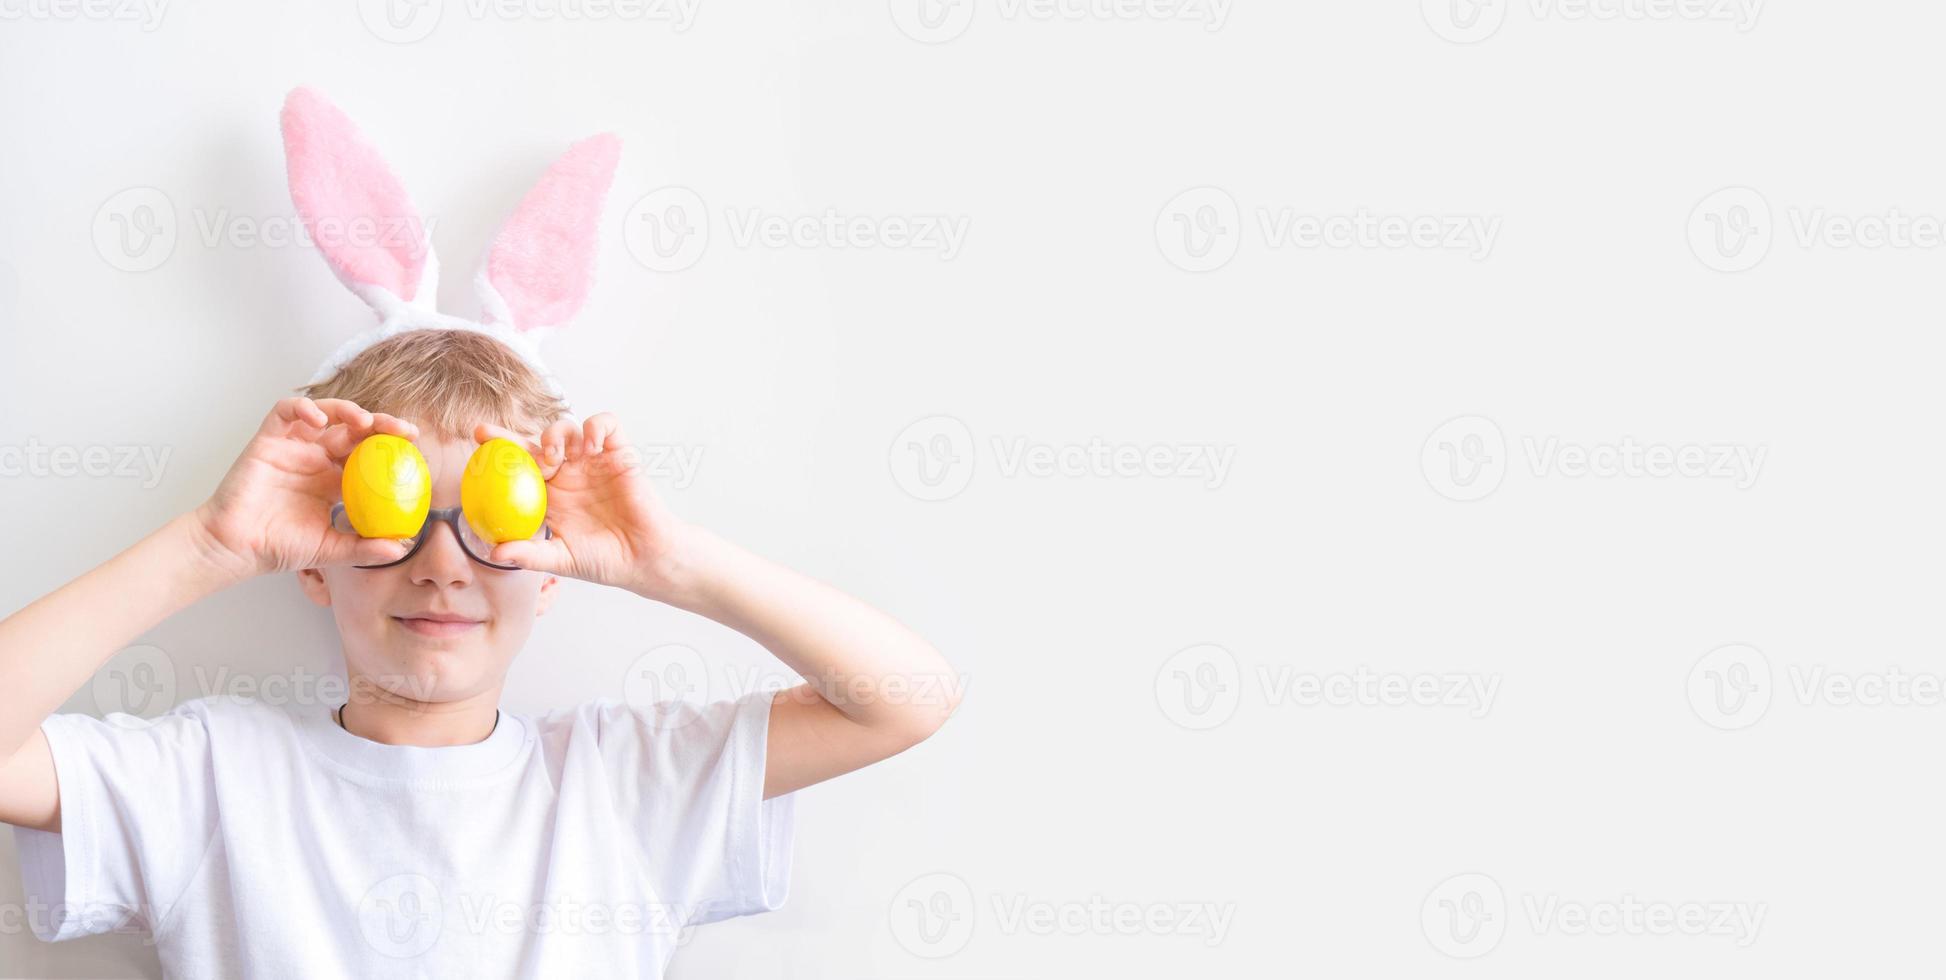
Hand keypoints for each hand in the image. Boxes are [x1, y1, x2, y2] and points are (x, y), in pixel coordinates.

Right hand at [192, 398, 421, 580]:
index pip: (368, 455)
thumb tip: (402, 548)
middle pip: (353, 430)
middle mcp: (315, 459)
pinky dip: (303, 408)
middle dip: (380, 424)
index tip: (416, 449)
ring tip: (364, 421)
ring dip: (346, 410)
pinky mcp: (267, 441)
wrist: (237, 548)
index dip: (392, 447)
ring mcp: (292, 448)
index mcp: (333, 480)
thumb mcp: (331, 549)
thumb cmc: (279, 547)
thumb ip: (364, 547)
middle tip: (404, 430)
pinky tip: (319, 420)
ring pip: (324, 413)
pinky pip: (284, 412)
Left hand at [472, 413, 694, 599]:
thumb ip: (529, 554)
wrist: (644, 560)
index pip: (518, 467)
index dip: (498, 451)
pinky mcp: (620, 454)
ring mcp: (594, 462)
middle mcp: (568, 473)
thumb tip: (494, 552)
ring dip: (555, 433)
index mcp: (549, 494)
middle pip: (536, 443)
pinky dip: (596, 427)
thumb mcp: (560, 559)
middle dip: (513, 435)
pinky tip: (590, 445)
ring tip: (555, 455)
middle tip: (495, 437)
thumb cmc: (604, 561)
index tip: (476, 441)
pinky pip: (606, 426)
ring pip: (569, 429)